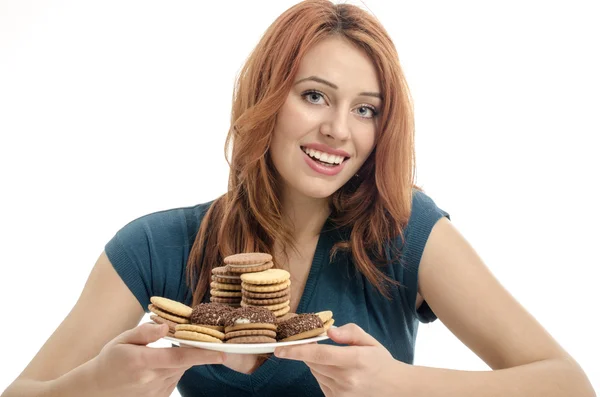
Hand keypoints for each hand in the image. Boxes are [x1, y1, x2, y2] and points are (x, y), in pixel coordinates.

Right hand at [91, 322, 223, 396]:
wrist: (96, 388)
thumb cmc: (110, 359)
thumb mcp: (122, 339)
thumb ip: (145, 332)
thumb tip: (167, 326)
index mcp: (142, 362)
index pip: (180, 358)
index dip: (203, 354)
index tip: (222, 352)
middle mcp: (151, 380)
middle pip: (184, 363)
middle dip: (193, 350)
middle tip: (194, 338)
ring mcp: (155, 392)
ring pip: (181, 370)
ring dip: (180, 359)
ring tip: (160, 354)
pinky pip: (174, 379)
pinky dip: (173, 370)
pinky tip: (158, 366)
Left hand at [274, 323, 403, 396]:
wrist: (394, 389)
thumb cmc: (380, 362)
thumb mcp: (370, 341)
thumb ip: (349, 332)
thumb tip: (329, 331)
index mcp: (355, 360)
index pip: (319, 355)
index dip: (297, 351)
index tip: (280, 349)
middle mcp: (346, 379)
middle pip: (313, 363)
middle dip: (311, 352)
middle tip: (324, 345)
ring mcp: (341, 393)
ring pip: (315, 373)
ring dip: (318, 364)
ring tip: (339, 362)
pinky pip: (320, 383)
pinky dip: (323, 375)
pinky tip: (339, 373)